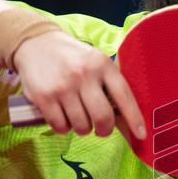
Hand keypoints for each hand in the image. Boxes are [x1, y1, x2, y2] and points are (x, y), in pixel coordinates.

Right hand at [13, 31, 146, 138]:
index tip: (141, 135)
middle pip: (102, 117)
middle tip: (101, 130)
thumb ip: (110, 85)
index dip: (134, 118)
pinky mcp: (44, 97)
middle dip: (104, 130)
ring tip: (79, 117)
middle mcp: (84, 75)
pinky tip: (63, 117)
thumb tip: (125, 120)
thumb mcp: (96, 62)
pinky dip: (64, 127)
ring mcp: (63, 86)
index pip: (124, 96)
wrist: (36, 43)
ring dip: (83, 128)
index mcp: (103, 65)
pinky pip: (60, 126)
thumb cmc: (73, 58)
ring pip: (81, 125)